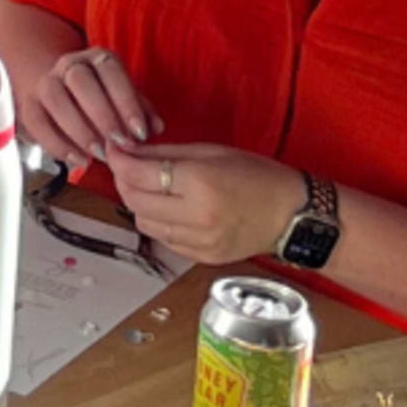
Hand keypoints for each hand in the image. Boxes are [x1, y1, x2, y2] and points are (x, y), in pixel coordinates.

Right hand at [28, 40, 155, 175]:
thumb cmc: (104, 98)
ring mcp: (46, 82)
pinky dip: (57, 143)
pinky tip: (77, 161)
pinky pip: (37, 121)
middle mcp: (69, 64)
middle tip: (119, 144)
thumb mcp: (125, 98)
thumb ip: (141, 111)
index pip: (110, 71)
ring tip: (98, 155)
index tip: (140, 132)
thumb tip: (156, 128)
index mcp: (97, 59)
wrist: (64, 91)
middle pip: (80, 81)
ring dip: (79, 129)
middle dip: (102, 114)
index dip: (125, 101)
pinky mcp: (29, 104)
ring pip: (55, 98)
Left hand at [104, 140, 296, 267]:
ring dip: (138, 204)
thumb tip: (128, 151)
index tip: (114, 149)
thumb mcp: (211, 152)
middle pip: (134, 201)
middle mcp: (196, 216)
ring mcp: (199, 241)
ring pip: (144, 223)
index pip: (138, 174)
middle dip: (123, 181)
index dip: (119, 160)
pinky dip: (158, 223)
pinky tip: (169, 208)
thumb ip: (165, 154)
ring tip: (150, 188)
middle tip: (127, 167)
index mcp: (200, 183)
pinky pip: (163, 239)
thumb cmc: (259, 177)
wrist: (293, 215)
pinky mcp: (202, 257)